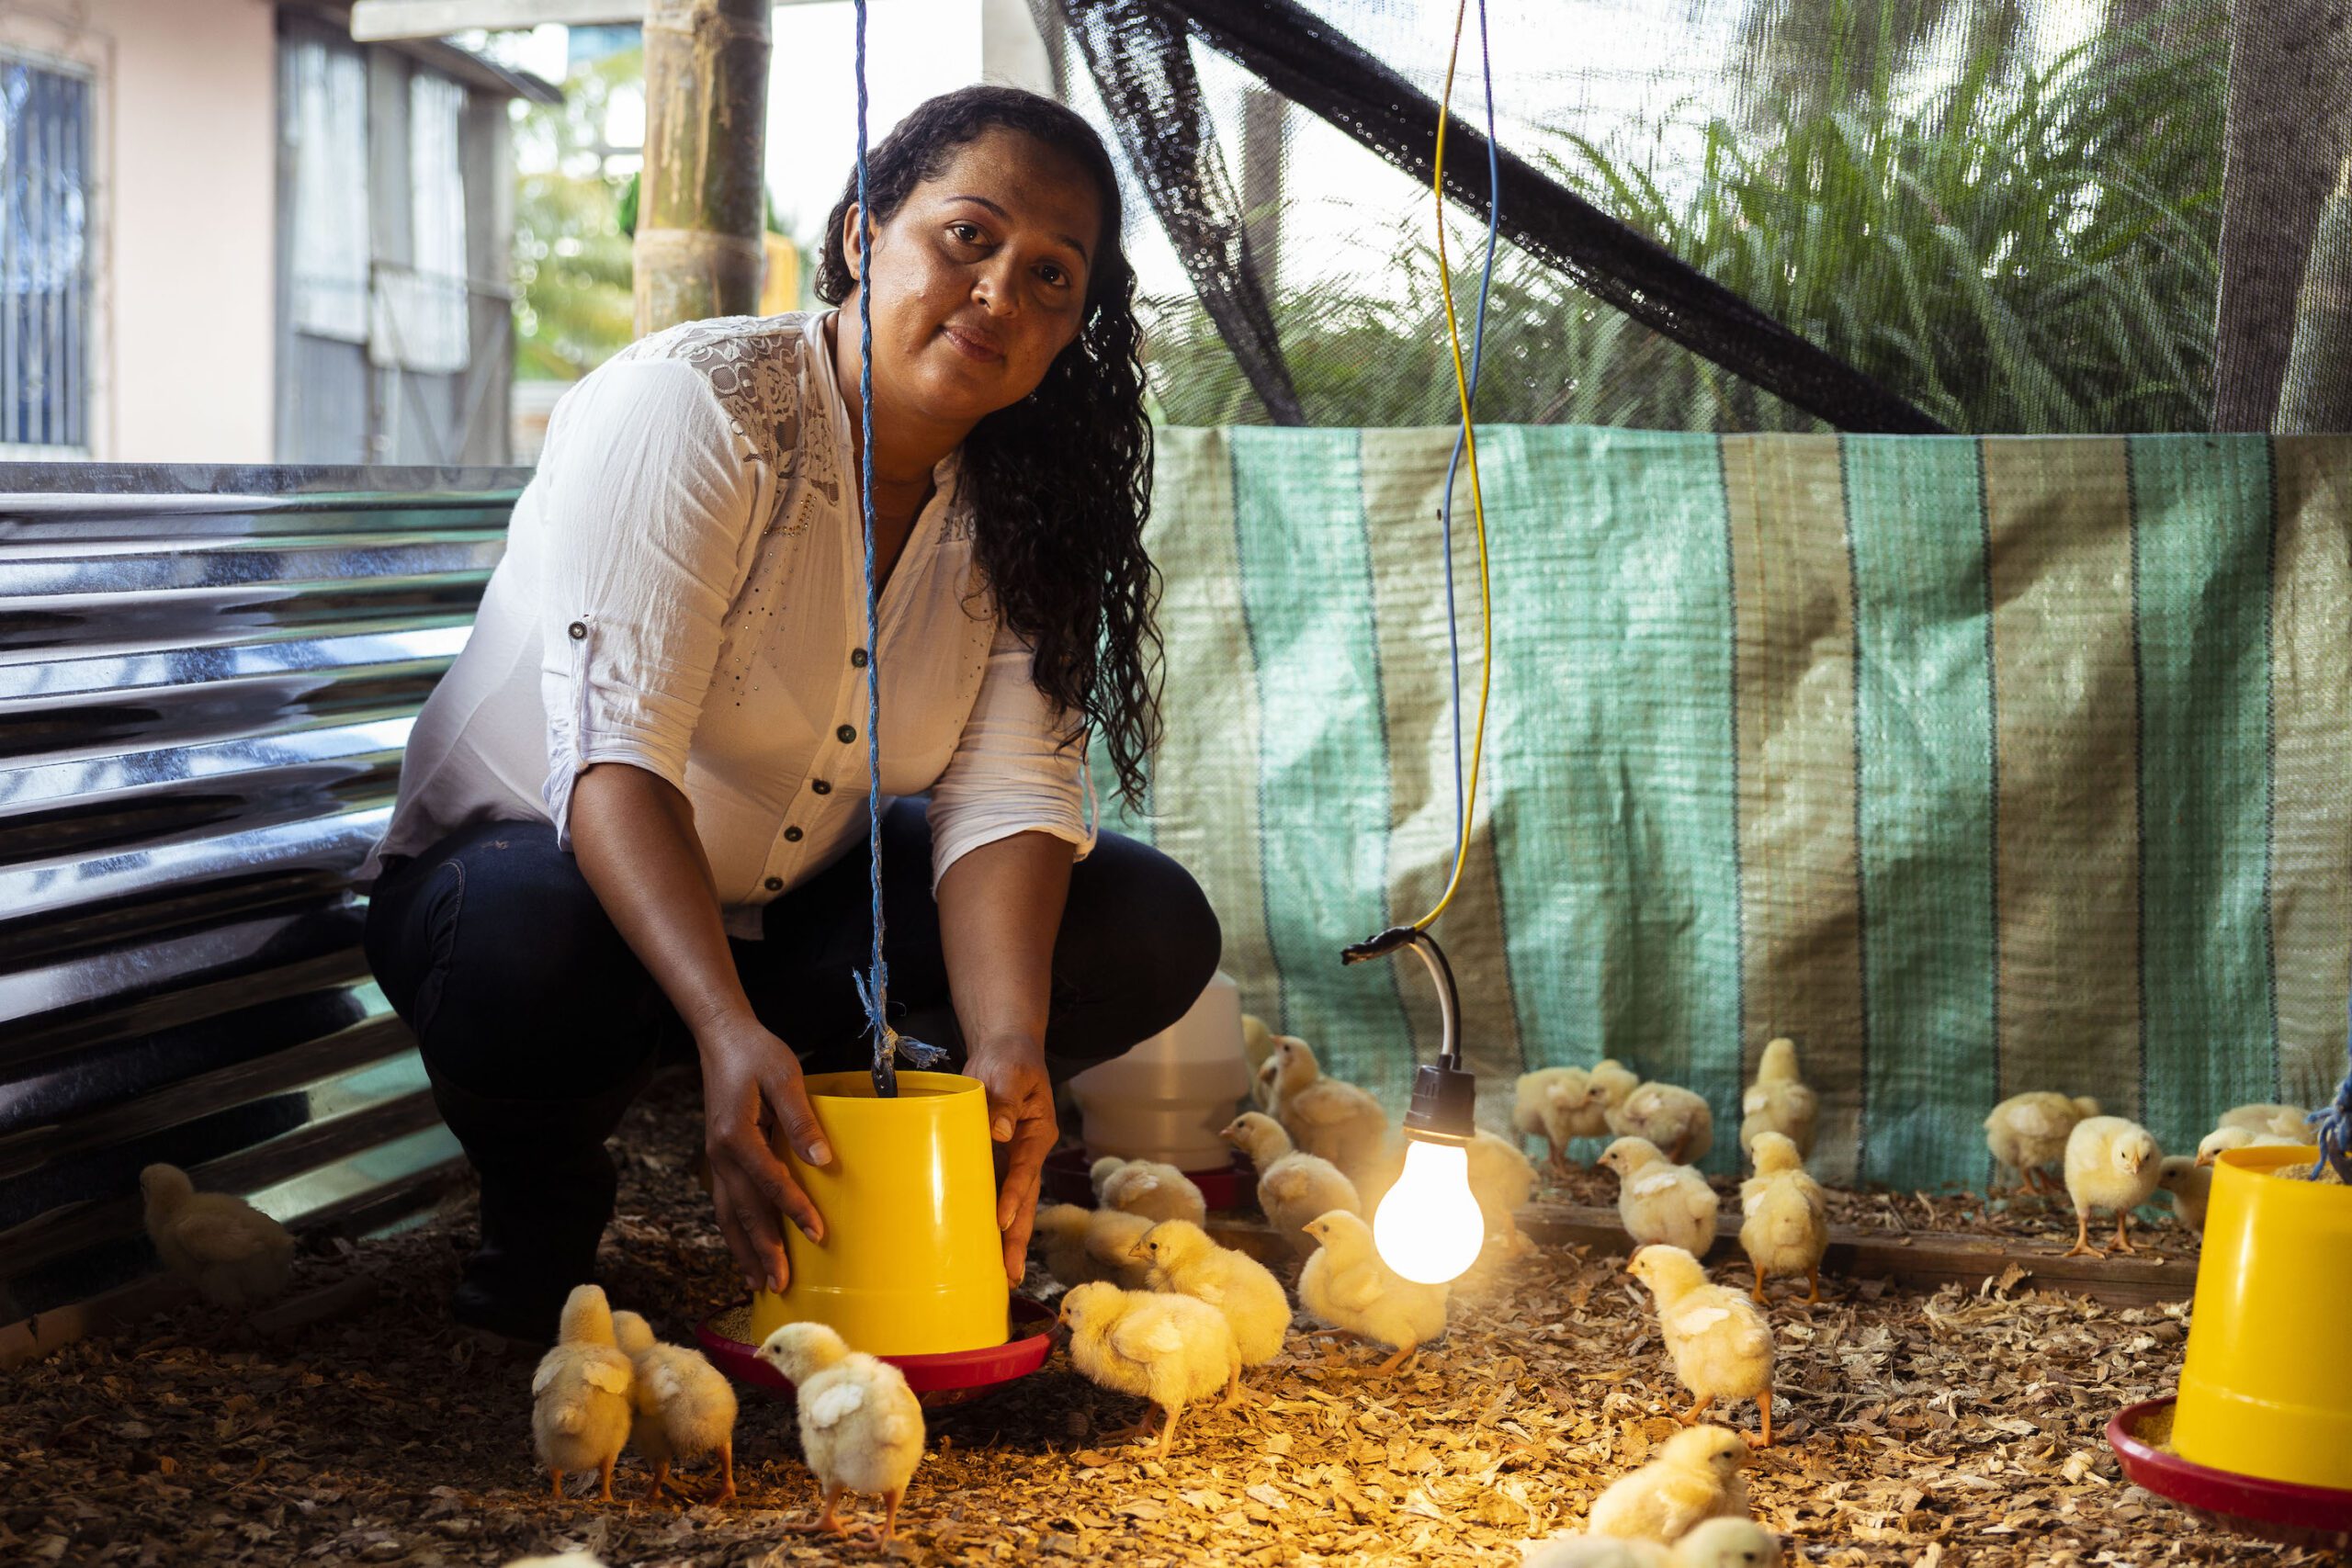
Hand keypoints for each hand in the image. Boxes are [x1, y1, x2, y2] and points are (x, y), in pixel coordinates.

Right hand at [698, 1018, 829, 1294]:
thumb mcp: (785, 1077)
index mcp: (736, 1137)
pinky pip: (724, 1204)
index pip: (770, 1182)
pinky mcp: (720, 1159)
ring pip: (727, 1215)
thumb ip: (802, 1120)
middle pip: (743, 1212)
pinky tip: (745, 1250)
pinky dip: (734, 1232)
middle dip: (763, 1250)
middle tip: (781, 1285)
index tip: (818, 1234)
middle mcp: (720, 1155)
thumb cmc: (757, 1055)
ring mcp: (716, 1160)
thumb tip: (822, 1159)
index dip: (795, 1209)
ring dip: (744, 1250)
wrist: (722, 1039)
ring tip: (759, 1284)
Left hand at [962, 1033, 1056, 1285]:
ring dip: (1005, 1239)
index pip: (1025, 1170)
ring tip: (999, 1276)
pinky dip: (985, 1219)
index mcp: (1038, 1133)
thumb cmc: (1010, 1060)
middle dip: (1017, 1238)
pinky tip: (976, 1245)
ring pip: (1010, 1206)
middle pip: (1025, 1201)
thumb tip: (997, 1130)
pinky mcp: (993, 1161)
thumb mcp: (1010, 1073)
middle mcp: (1028, 1154)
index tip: (1000, 1220)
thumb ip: (1004, 1100)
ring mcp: (1012, 1161)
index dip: (1013, 1196)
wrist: (1003, 1052)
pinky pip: (990, 1193)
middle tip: (1010, 1274)